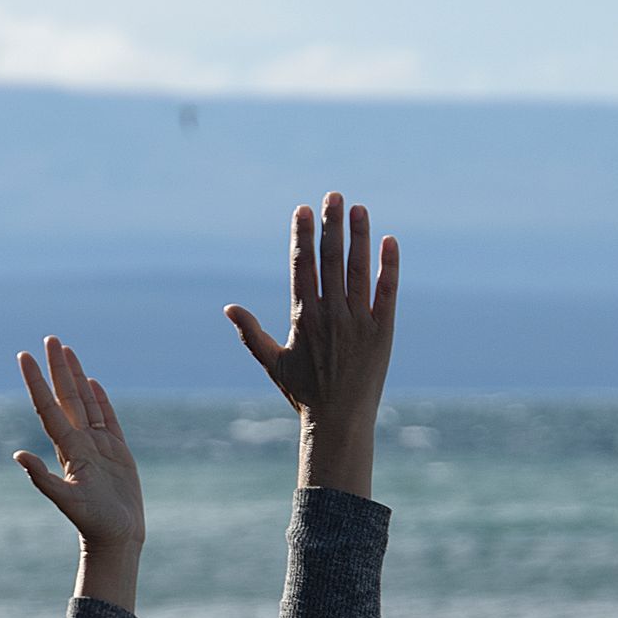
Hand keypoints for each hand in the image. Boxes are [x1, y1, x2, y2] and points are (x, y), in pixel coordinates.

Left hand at [12, 337, 143, 598]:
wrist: (115, 538)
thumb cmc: (92, 522)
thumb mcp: (66, 500)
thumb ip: (42, 478)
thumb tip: (17, 455)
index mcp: (67, 449)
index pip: (48, 407)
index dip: (36, 382)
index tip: (25, 356)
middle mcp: (79, 442)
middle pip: (66, 396)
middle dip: (57, 368)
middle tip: (49, 339)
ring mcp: (98, 445)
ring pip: (85, 402)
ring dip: (75, 376)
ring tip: (67, 351)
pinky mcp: (117, 452)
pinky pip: (107, 418)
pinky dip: (100, 399)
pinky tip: (92, 382)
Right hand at [226, 192, 396, 497]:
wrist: (339, 422)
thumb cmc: (304, 394)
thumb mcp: (272, 363)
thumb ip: (250, 334)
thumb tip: (228, 309)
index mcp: (303, 317)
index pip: (302, 266)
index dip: (303, 235)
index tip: (303, 209)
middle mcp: (330, 315)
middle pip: (330, 259)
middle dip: (331, 224)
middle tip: (333, 195)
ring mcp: (357, 322)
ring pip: (358, 269)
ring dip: (358, 236)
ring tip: (358, 208)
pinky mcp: (382, 331)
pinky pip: (387, 292)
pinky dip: (388, 266)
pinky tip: (389, 241)